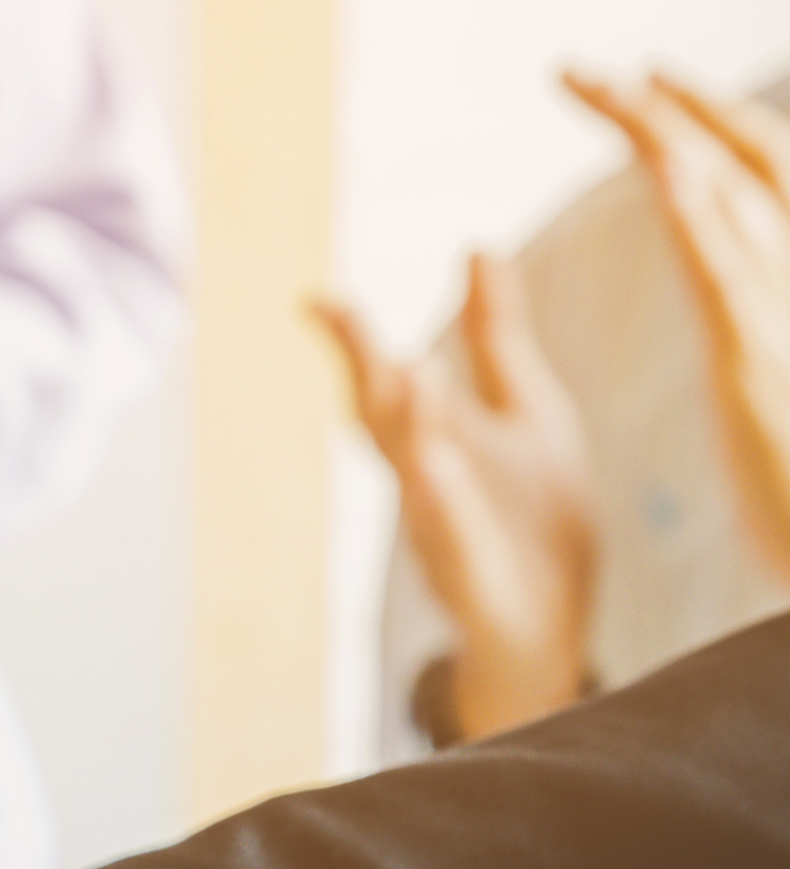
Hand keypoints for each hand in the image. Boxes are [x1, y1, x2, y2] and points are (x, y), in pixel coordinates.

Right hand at [312, 256, 597, 739]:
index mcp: (437, 439)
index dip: (353, 341)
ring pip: (417, 472)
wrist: (550, 621)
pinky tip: (435, 467)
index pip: (385, 381)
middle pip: (385, 419)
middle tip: (338, 315)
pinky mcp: (475, 574)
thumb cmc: (532, 516)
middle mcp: (427, 480)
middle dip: (364, 369)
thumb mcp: (526, 406)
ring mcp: (446, 528)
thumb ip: (496, 332)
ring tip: (407, 367)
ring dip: (411, 424)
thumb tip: (479, 247)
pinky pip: (454, 537)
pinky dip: (441, 502)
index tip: (318, 299)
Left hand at [566, 69, 789, 586]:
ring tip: (614, 86)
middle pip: (741, 164)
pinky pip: (731, 279)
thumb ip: (756, 313)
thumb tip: (738, 280)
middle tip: (584, 70)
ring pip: (737, 199)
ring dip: (671, 137)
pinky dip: (701, 220)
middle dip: (668, 108)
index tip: (640, 79)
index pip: (751, 175)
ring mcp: (788, 315)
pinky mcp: (763, 363)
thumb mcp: (774, 374)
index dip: (701, 118)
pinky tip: (666, 175)